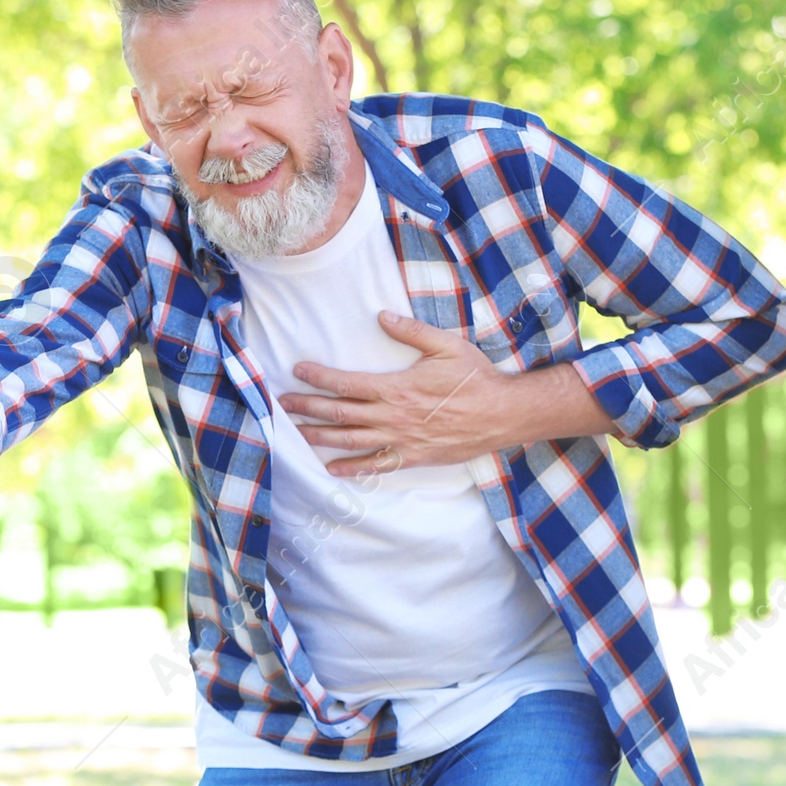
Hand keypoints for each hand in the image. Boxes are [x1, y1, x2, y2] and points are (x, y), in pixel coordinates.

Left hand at [281, 312, 613, 476]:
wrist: (503, 414)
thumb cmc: (476, 378)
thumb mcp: (446, 345)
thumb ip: (411, 331)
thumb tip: (381, 316)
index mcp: (396, 388)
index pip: (346, 383)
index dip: (318, 378)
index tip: (297, 371)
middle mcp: (393, 417)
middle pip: (340, 414)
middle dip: (307, 408)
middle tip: (282, 404)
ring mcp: (400, 441)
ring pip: (350, 441)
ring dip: (319, 437)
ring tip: (295, 432)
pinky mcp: (412, 458)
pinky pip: (375, 466)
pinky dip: (351, 468)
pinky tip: (330, 468)